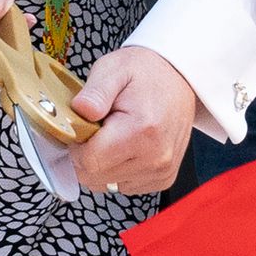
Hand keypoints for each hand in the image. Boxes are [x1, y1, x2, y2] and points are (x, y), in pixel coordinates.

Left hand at [67, 45, 195, 195]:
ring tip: (113, 135)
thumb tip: (79, 111)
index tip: (82, 128)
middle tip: (97, 129)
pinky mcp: (163, 178)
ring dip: (101, 164)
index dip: (75, 146)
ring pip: (106, 184)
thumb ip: (95, 93)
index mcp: (141, 131)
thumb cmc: (146, 73)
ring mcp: (161, 171)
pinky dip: (116, 170)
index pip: (88, 161)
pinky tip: (124, 147)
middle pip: (95, 176)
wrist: (180, 80)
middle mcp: (155, 157)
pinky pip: (123, 186)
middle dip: (86, 155)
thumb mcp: (115, 69)